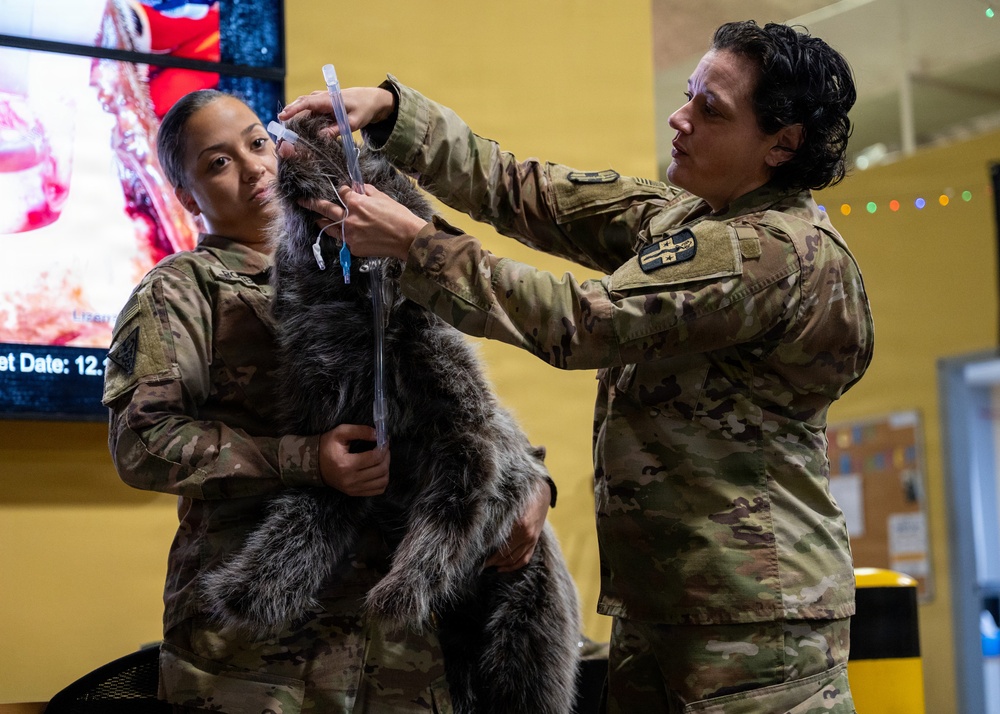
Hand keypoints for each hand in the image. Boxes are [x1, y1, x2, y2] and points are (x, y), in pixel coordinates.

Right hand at [278, 86, 395, 136]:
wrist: (371, 99)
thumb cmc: (364, 109)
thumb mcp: (354, 123)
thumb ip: (337, 129)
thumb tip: (321, 137)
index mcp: (330, 99)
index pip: (307, 102)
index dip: (294, 109)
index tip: (282, 116)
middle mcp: (323, 97)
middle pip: (301, 103)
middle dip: (289, 114)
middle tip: (279, 127)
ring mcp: (322, 100)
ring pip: (303, 107)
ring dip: (294, 117)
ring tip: (285, 132)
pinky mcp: (323, 105)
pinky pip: (309, 111)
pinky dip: (302, 118)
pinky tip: (297, 130)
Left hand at [299, 185, 428, 260]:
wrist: (408, 239)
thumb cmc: (399, 216)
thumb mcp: (383, 197)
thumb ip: (367, 192)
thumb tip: (358, 188)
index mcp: (356, 203)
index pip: (341, 193)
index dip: (343, 191)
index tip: (344, 191)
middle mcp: (348, 219)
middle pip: (325, 209)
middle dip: (312, 204)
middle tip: (302, 202)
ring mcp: (349, 235)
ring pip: (330, 227)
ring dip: (323, 222)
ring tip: (317, 219)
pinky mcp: (354, 248)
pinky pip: (344, 240)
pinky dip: (343, 236)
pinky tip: (346, 234)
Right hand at [318, 423, 389, 495]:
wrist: (314, 465)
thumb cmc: (327, 446)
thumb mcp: (340, 432)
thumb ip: (360, 431)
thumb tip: (378, 435)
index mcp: (346, 464)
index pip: (374, 457)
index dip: (384, 447)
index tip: (384, 440)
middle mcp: (351, 480)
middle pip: (381, 470)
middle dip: (387, 456)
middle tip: (384, 448)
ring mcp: (353, 489)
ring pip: (382, 482)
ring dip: (386, 468)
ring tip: (382, 459)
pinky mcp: (355, 493)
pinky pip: (378, 490)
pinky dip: (382, 480)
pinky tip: (378, 470)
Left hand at [485, 481, 551, 572]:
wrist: (542, 491)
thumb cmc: (522, 495)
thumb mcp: (510, 504)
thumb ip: (499, 517)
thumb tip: (481, 530)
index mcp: (519, 525)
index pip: (500, 546)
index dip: (489, 555)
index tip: (478, 557)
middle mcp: (527, 535)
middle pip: (506, 555)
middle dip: (492, 561)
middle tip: (479, 564)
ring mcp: (532, 540)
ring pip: (515, 559)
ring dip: (501, 565)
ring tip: (489, 566)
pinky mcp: (535, 541)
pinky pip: (525, 559)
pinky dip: (514, 566)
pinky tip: (502, 568)